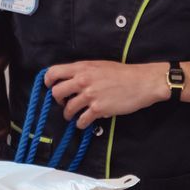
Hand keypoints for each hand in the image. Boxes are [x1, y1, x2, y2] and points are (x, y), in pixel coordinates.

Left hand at [44, 61, 164, 128]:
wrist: (141, 82)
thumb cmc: (123, 73)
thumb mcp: (100, 65)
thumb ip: (84, 71)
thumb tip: (73, 80)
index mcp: (82, 67)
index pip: (54, 72)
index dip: (48, 81)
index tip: (50, 86)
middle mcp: (83, 80)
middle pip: (56, 92)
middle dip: (57, 100)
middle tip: (63, 102)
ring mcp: (90, 95)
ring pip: (68, 108)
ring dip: (68, 114)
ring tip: (73, 116)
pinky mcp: (98, 109)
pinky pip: (81, 120)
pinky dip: (80, 124)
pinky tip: (83, 123)